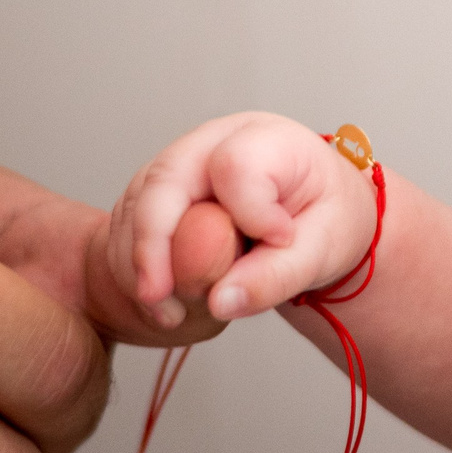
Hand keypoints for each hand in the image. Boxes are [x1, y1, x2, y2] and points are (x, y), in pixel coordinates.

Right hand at [108, 111, 378, 327]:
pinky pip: (125, 228)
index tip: (279, 241)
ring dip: (141, 266)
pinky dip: (135, 269)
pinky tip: (164, 301)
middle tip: (160, 301)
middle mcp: (213, 142)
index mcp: (266, 139)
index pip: (235, 164)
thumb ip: (276, 276)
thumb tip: (221, 301)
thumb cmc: (325, 217)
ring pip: (136, 206)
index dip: (249, 210)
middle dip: (154, 245)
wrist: (315, 214)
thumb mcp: (323, 249)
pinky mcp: (156, 196)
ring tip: (172, 313)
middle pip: (164, 179)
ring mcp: (179, 166)